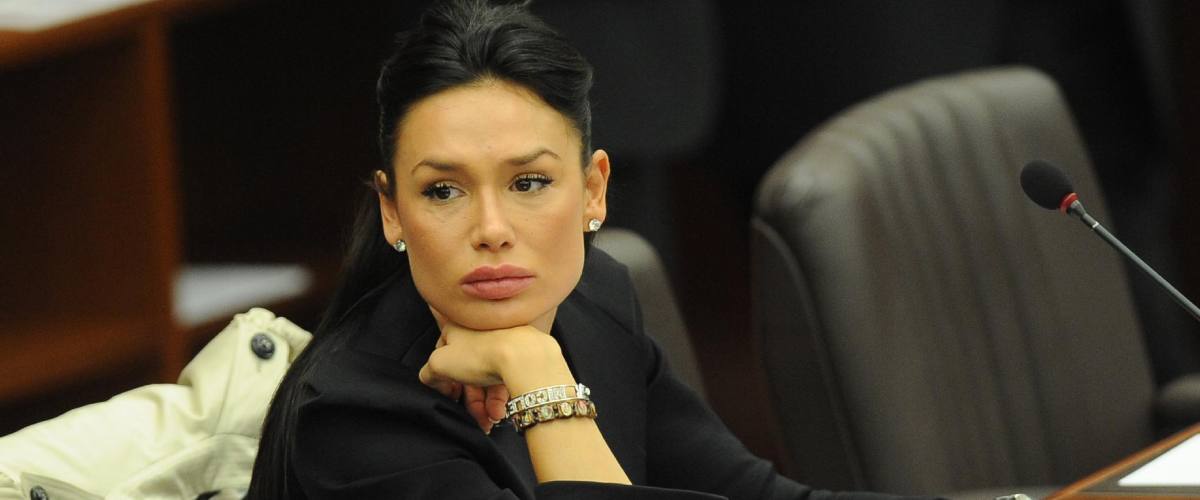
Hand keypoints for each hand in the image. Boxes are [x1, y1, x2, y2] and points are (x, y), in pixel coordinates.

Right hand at [419, 310, 574, 431]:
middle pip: (467, 372)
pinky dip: (500, 397)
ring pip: (487, 378)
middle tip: (474, 417)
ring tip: (491, 419)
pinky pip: (505, 378)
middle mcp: (480, 333)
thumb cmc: (482, 353)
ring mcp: (502, 342)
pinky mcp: (520, 354)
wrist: (525, 356)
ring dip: (485, 404)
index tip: (450, 397)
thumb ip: (428, 373)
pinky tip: (500, 412)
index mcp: (458, 328)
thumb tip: (431, 380)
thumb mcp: (440, 363)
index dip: (444, 380)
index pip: (444, 356)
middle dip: (470, 399)